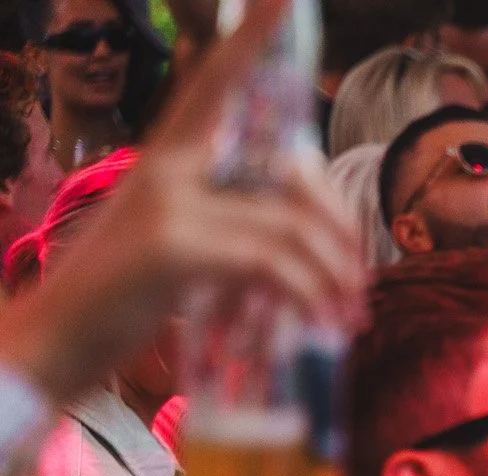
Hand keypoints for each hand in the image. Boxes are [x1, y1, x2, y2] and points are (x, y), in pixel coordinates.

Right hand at [0, 0, 364, 408]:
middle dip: (338, 226)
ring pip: (290, 223)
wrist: (51, 345)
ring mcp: (168, 203)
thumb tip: (294, 236)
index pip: (217, 86)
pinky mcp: (174, 247)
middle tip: (359, 280)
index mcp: (166, 160)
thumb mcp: (174, 250)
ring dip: (334, 274)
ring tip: (348, 314)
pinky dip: (309, 294)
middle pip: (288, 171)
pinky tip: (320, 321)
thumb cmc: (115, 305)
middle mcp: (166, 168)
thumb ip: (224, 225)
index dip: (253, 41)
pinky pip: (272, 262)